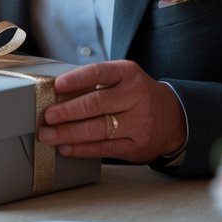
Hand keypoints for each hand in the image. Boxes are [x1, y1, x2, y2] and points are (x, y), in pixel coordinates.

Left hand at [37, 60, 184, 163]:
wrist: (173, 118)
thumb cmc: (137, 96)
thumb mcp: (124, 80)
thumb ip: (97, 84)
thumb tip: (57, 94)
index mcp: (129, 74)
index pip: (99, 73)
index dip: (76, 79)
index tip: (56, 86)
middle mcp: (135, 96)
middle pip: (96, 104)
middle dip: (68, 111)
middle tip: (47, 116)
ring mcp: (138, 123)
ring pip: (98, 129)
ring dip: (69, 133)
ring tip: (49, 135)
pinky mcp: (137, 146)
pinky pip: (104, 149)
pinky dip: (82, 149)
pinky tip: (66, 148)